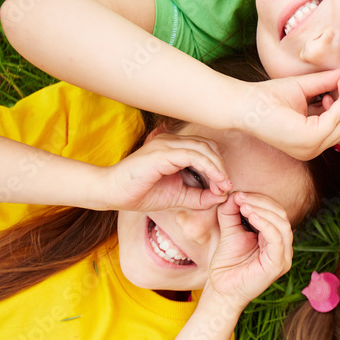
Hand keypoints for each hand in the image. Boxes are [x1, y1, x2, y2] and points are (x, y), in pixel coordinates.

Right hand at [101, 133, 230, 211]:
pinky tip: (216, 181)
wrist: (112, 194)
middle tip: (226, 187)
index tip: (225, 188)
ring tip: (224, 185)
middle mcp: (171, 142)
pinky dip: (209, 167)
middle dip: (221, 167)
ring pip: (203, 148)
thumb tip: (222, 196)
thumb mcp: (179, 197)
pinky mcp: (162, 152)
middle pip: (208, 146)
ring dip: (218, 167)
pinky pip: (193, 155)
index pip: (206, 150)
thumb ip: (200, 197)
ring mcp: (166, 144)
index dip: (219, 167)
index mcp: (174, 148)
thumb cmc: (141, 194)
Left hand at [202, 193, 292, 308]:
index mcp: (274, 239)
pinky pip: (277, 239)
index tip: (239, 194)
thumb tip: (233, 194)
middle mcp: (283, 247)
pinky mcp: (278, 264)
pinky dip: (266, 224)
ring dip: (263, 211)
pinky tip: (251, 216)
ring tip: (244, 206)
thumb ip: (231, 214)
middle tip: (241, 197)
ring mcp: (283, 257)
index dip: (259, 200)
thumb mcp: (229, 232)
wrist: (220, 291)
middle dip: (261, 202)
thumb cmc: (226, 265)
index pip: (275, 213)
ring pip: (282, 225)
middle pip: (281, 215)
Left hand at [240, 69, 339, 159]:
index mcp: (309, 142)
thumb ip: (324, 83)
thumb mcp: (304, 88)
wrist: (246, 103)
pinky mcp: (309, 139)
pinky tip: (338, 90)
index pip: (338, 127)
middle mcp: (311, 149)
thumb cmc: (268, 97)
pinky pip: (335, 120)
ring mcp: (310, 148)